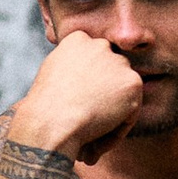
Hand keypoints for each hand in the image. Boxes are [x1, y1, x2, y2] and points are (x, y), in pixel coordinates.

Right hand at [9, 31, 147, 161]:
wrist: (52, 122)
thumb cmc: (44, 107)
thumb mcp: (52, 75)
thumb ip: (72, 68)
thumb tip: (86, 80)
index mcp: (77, 39)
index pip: (93, 57)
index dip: (89, 82)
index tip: (78, 101)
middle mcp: (100, 45)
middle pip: (111, 71)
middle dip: (105, 93)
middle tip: (88, 119)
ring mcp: (119, 62)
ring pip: (123, 91)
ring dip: (113, 112)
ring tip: (91, 134)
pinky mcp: (133, 82)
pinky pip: (131, 110)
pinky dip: (118, 128)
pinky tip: (99, 139)